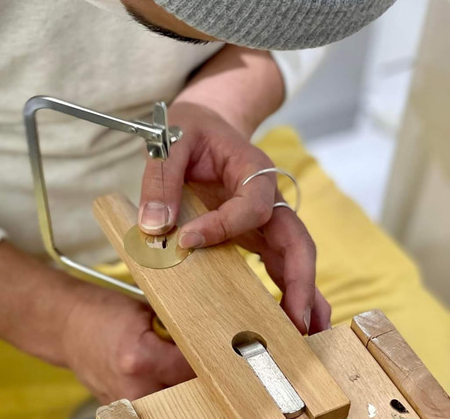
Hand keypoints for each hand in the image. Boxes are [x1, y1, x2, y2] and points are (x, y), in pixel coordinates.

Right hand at [63, 284, 194, 402]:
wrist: (67, 325)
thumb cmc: (103, 312)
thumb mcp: (147, 312)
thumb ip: (176, 332)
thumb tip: (206, 340)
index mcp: (140, 358)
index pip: (194, 368)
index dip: (207, 356)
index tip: (213, 349)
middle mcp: (134, 388)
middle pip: (188, 392)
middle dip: (196, 375)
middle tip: (195, 358)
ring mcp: (126, 403)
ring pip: (174, 401)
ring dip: (180, 386)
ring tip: (171, 364)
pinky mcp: (122, 409)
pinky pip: (156, 404)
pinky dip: (163, 390)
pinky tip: (156, 373)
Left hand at [138, 102, 330, 333]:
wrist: (205, 125)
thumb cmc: (190, 131)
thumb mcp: (171, 144)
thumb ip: (161, 179)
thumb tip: (155, 227)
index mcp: (252, 168)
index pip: (251, 204)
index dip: (224, 225)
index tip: (187, 240)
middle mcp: (267, 195)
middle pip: (294, 238)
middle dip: (298, 278)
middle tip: (293, 320)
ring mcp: (265, 217)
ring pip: (294, 255)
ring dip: (301, 293)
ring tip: (303, 333)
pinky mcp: (255, 232)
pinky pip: (277, 262)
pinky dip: (287, 290)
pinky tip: (289, 319)